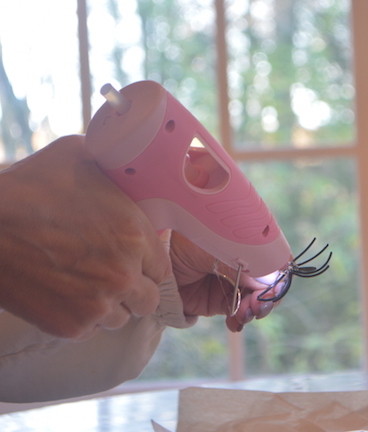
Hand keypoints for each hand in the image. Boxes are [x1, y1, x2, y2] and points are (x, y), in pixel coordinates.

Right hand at [0, 135, 168, 338]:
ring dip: (111, 305)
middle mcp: (124, 276)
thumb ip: (117, 170)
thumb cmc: (29, 186)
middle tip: (114, 275)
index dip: (148, 263)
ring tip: (86, 284)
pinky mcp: (70, 326)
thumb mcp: (81, 157)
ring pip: (122, 318)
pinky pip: (91, 329)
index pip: (163, 267)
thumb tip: (132, 164)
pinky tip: (66, 293)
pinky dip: (83, 317)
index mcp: (136, 237)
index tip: (134, 259)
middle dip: (136, 289)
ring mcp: (98, 305)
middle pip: (149, 299)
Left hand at [169, 231, 275, 331]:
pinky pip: (239, 313)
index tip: (272, 291)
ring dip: (253, 311)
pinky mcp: (219, 301)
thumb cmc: (191, 240)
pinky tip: (235, 323)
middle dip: (266, 299)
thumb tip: (272, 285)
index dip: (279, 279)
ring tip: (243, 316)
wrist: (159, 256)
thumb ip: (248, 266)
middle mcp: (246, 263)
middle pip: (269, 285)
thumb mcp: (223, 249)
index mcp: (252, 244)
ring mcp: (233, 283)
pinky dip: (240, 320)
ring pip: (256, 301)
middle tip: (256, 308)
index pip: (277, 263)